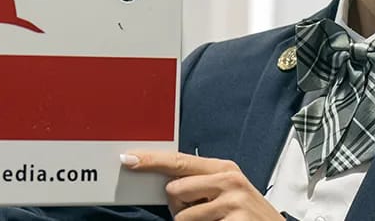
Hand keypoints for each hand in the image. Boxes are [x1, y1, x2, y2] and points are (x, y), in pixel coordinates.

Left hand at [121, 151, 284, 220]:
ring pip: (182, 217)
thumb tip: (165, 182)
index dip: (152, 160)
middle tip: (205, 211)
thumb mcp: (226, 191)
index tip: (129, 160)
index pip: (179, 161)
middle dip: (180, 206)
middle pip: (174, 191)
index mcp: (223, 168)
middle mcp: (228, 180)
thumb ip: (199, 182)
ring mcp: (232, 201)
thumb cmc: (245, 214)